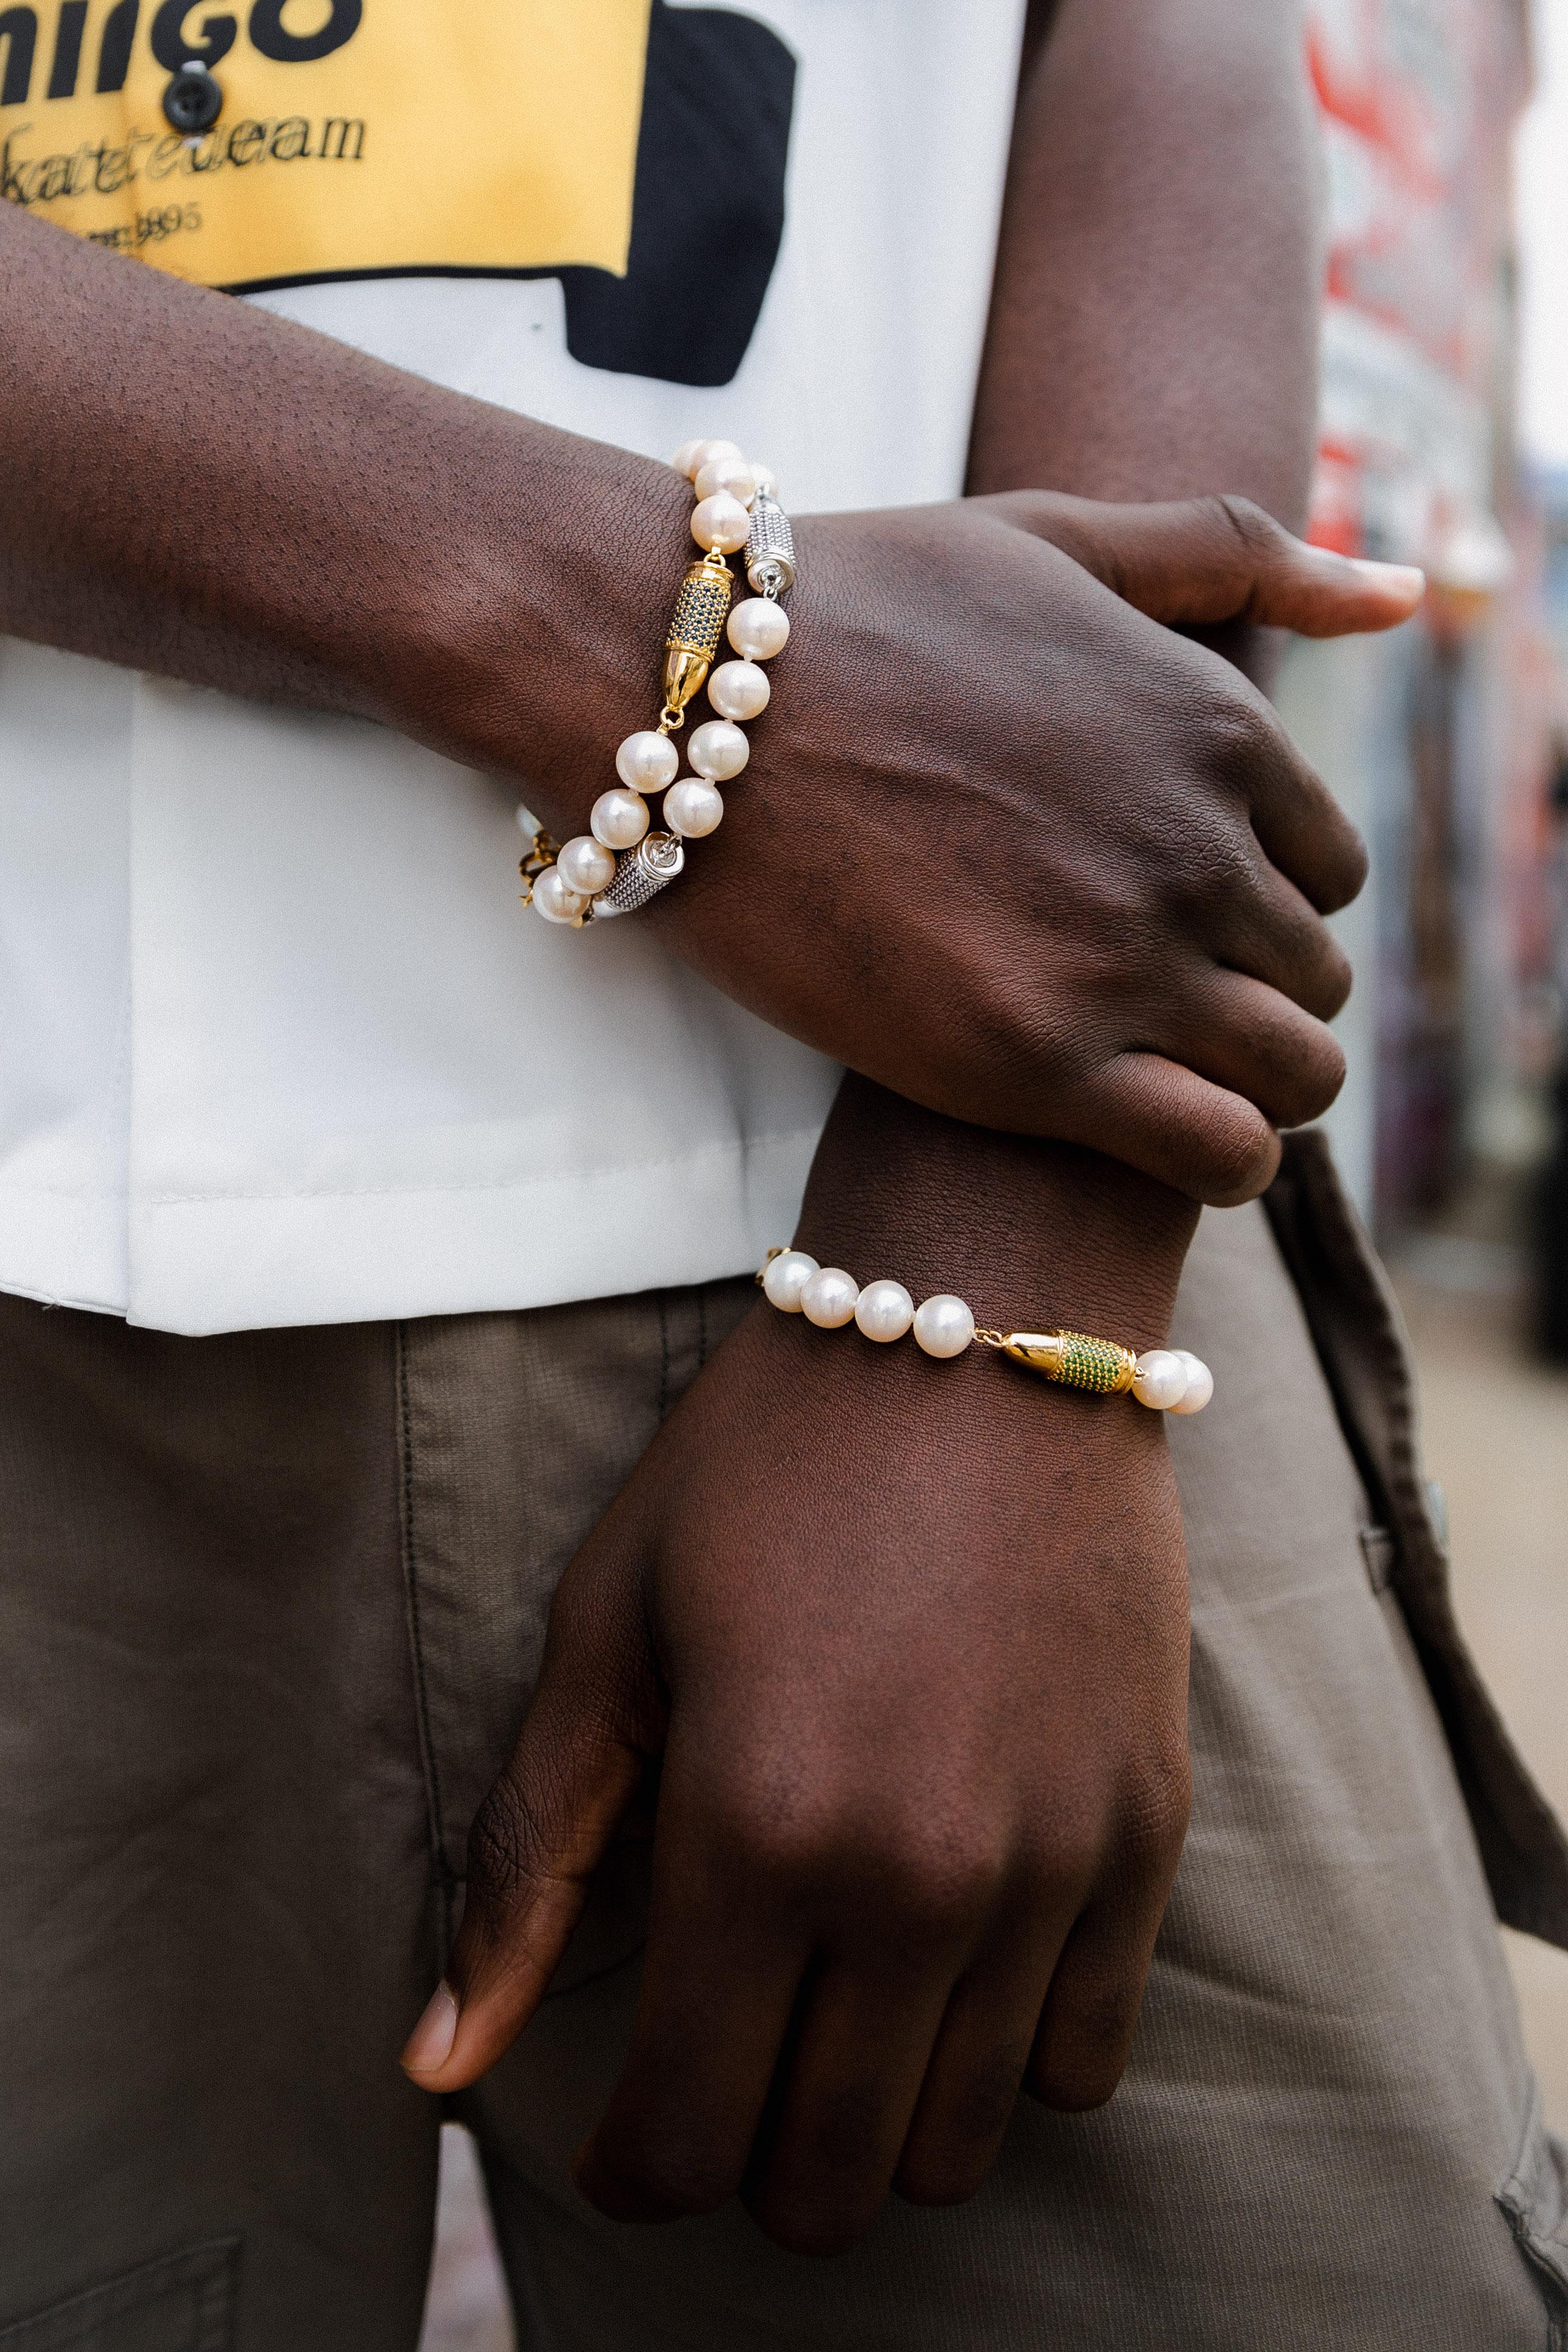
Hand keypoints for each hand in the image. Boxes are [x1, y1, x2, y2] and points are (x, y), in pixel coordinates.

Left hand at [402, 1094, 1197, 2251]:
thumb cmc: (765, 1465)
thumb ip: (527, 1863)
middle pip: (828, 2177)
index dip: (635, 2168)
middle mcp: (918, 1878)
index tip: (625, 2140)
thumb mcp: (608, 1634)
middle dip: (752, 2168)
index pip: (684, 2134)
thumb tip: (428, 2064)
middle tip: (728, 2078)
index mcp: (756, 1831)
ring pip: (962, 2140)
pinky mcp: (1147, 1827)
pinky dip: (1015, 2056)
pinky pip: (1090, 2055)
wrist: (980, 1328)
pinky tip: (959, 1966)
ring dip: (880, 2121)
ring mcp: (1053, 1862)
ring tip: (839, 2017)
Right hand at [486, 488, 1419, 1206]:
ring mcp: (1124, 962)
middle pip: (1309, 979)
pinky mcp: (1034, 1065)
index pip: (1326, 869)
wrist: (682, 695)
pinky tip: (1159, 1141)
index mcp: (1219, 731)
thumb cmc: (858, 608)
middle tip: (1148, 1006)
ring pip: (1292, 1076)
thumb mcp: (1062, 532)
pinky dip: (1222, 1164)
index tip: (1179, 922)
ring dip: (1250, 1089)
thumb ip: (1236, 552)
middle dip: (1249, 998)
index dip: (1260, 903)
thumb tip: (1405, 591)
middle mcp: (1197, 851)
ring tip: (1161, 1083)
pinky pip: (1222, 1156)